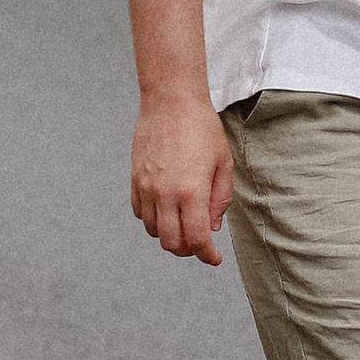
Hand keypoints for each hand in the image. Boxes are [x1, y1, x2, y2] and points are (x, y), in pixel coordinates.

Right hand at [130, 88, 230, 261]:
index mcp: (192, 191)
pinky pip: (140, 213)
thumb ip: (220, 199)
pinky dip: (153, 220)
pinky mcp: (135, 179)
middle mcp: (165, 193)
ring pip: (154, 231)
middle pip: (171, 242)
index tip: (214, 258)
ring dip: (170, 236)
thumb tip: (212, 226)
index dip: (207, 255)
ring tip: (184, 226)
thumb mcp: (223, 163)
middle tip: (200, 245)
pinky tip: (167, 212)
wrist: (171, 101)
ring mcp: (147, 187)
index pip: (197, 239)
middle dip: (188, 250)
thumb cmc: (201, 127)